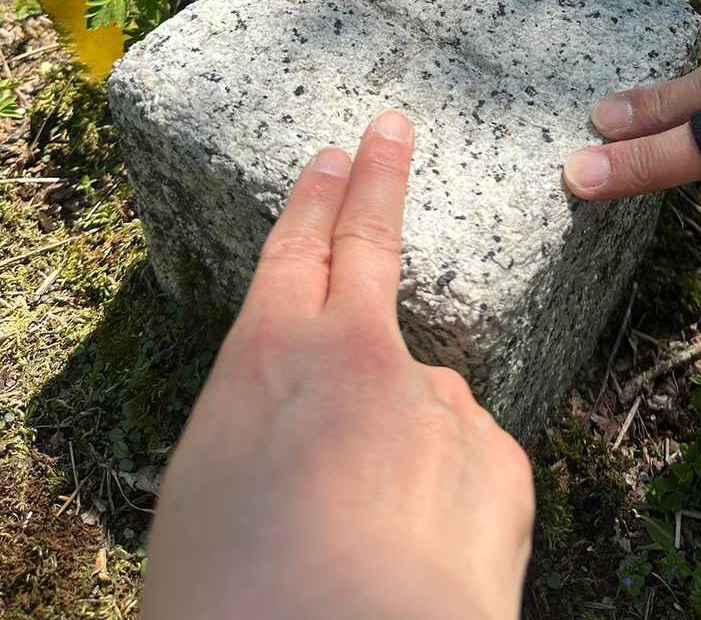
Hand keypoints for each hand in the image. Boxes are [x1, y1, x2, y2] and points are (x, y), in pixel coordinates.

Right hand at [141, 111, 533, 619]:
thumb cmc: (237, 602)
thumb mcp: (202, 499)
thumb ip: (259, 431)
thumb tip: (295, 435)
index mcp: (270, 360)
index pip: (297, 249)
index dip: (318, 198)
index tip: (339, 153)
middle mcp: (362, 358)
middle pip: (374, 248)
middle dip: (381, 181)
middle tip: (395, 127)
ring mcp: (438, 400)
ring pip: (421, 404)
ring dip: (402, 446)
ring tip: (366, 539)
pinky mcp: (498, 458)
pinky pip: (467, 472)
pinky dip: (445, 506)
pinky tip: (421, 563)